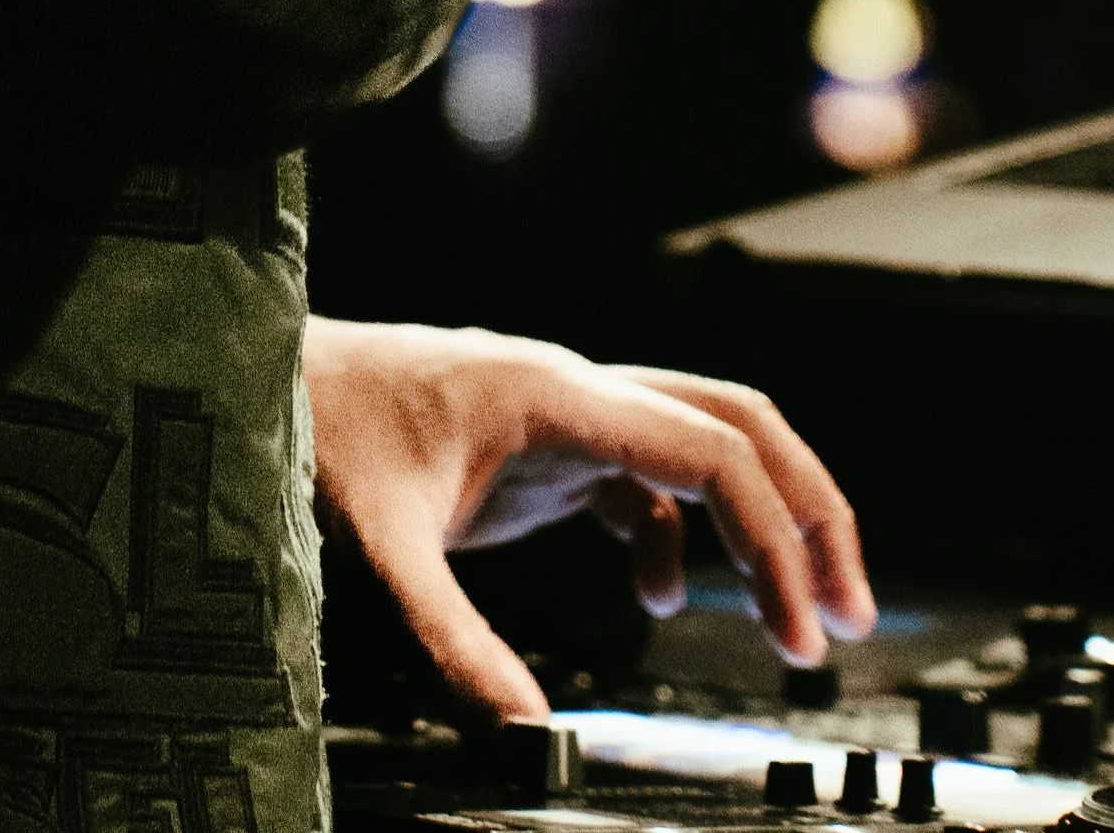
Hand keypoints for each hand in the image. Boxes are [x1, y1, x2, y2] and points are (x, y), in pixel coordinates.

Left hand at [302, 318, 873, 720]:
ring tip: (790, 620)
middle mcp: (573, 392)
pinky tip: (659, 602)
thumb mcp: (379, 545)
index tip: (799, 628)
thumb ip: (451, 642)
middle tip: (848, 609)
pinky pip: (644, 483)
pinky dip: (675, 540)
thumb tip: (528, 739)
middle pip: (735, 422)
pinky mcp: (542, 447)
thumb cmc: (313, 430)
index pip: (705, 449)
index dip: (769, 536)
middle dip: (805, 508)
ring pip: (699, 447)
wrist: (265, 376)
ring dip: (755, 525)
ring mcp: (561, 415)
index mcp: (552, 395)